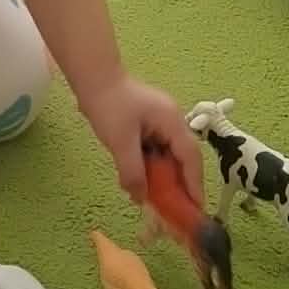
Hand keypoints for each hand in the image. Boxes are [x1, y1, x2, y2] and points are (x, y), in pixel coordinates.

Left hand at [82, 72, 202, 204]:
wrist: (92, 78)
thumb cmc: (108, 105)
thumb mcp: (120, 142)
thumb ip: (133, 171)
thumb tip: (141, 198)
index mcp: (173, 122)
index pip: (190, 157)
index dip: (194, 183)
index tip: (196, 207)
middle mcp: (172, 122)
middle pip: (183, 157)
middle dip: (181, 183)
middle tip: (178, 210)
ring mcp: (161, 122)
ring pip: (168, 155)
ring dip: (164, 176)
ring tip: (160, 200)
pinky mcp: (148, 124)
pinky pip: (156, 150)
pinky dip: (152, 166)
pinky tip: (143, 180)